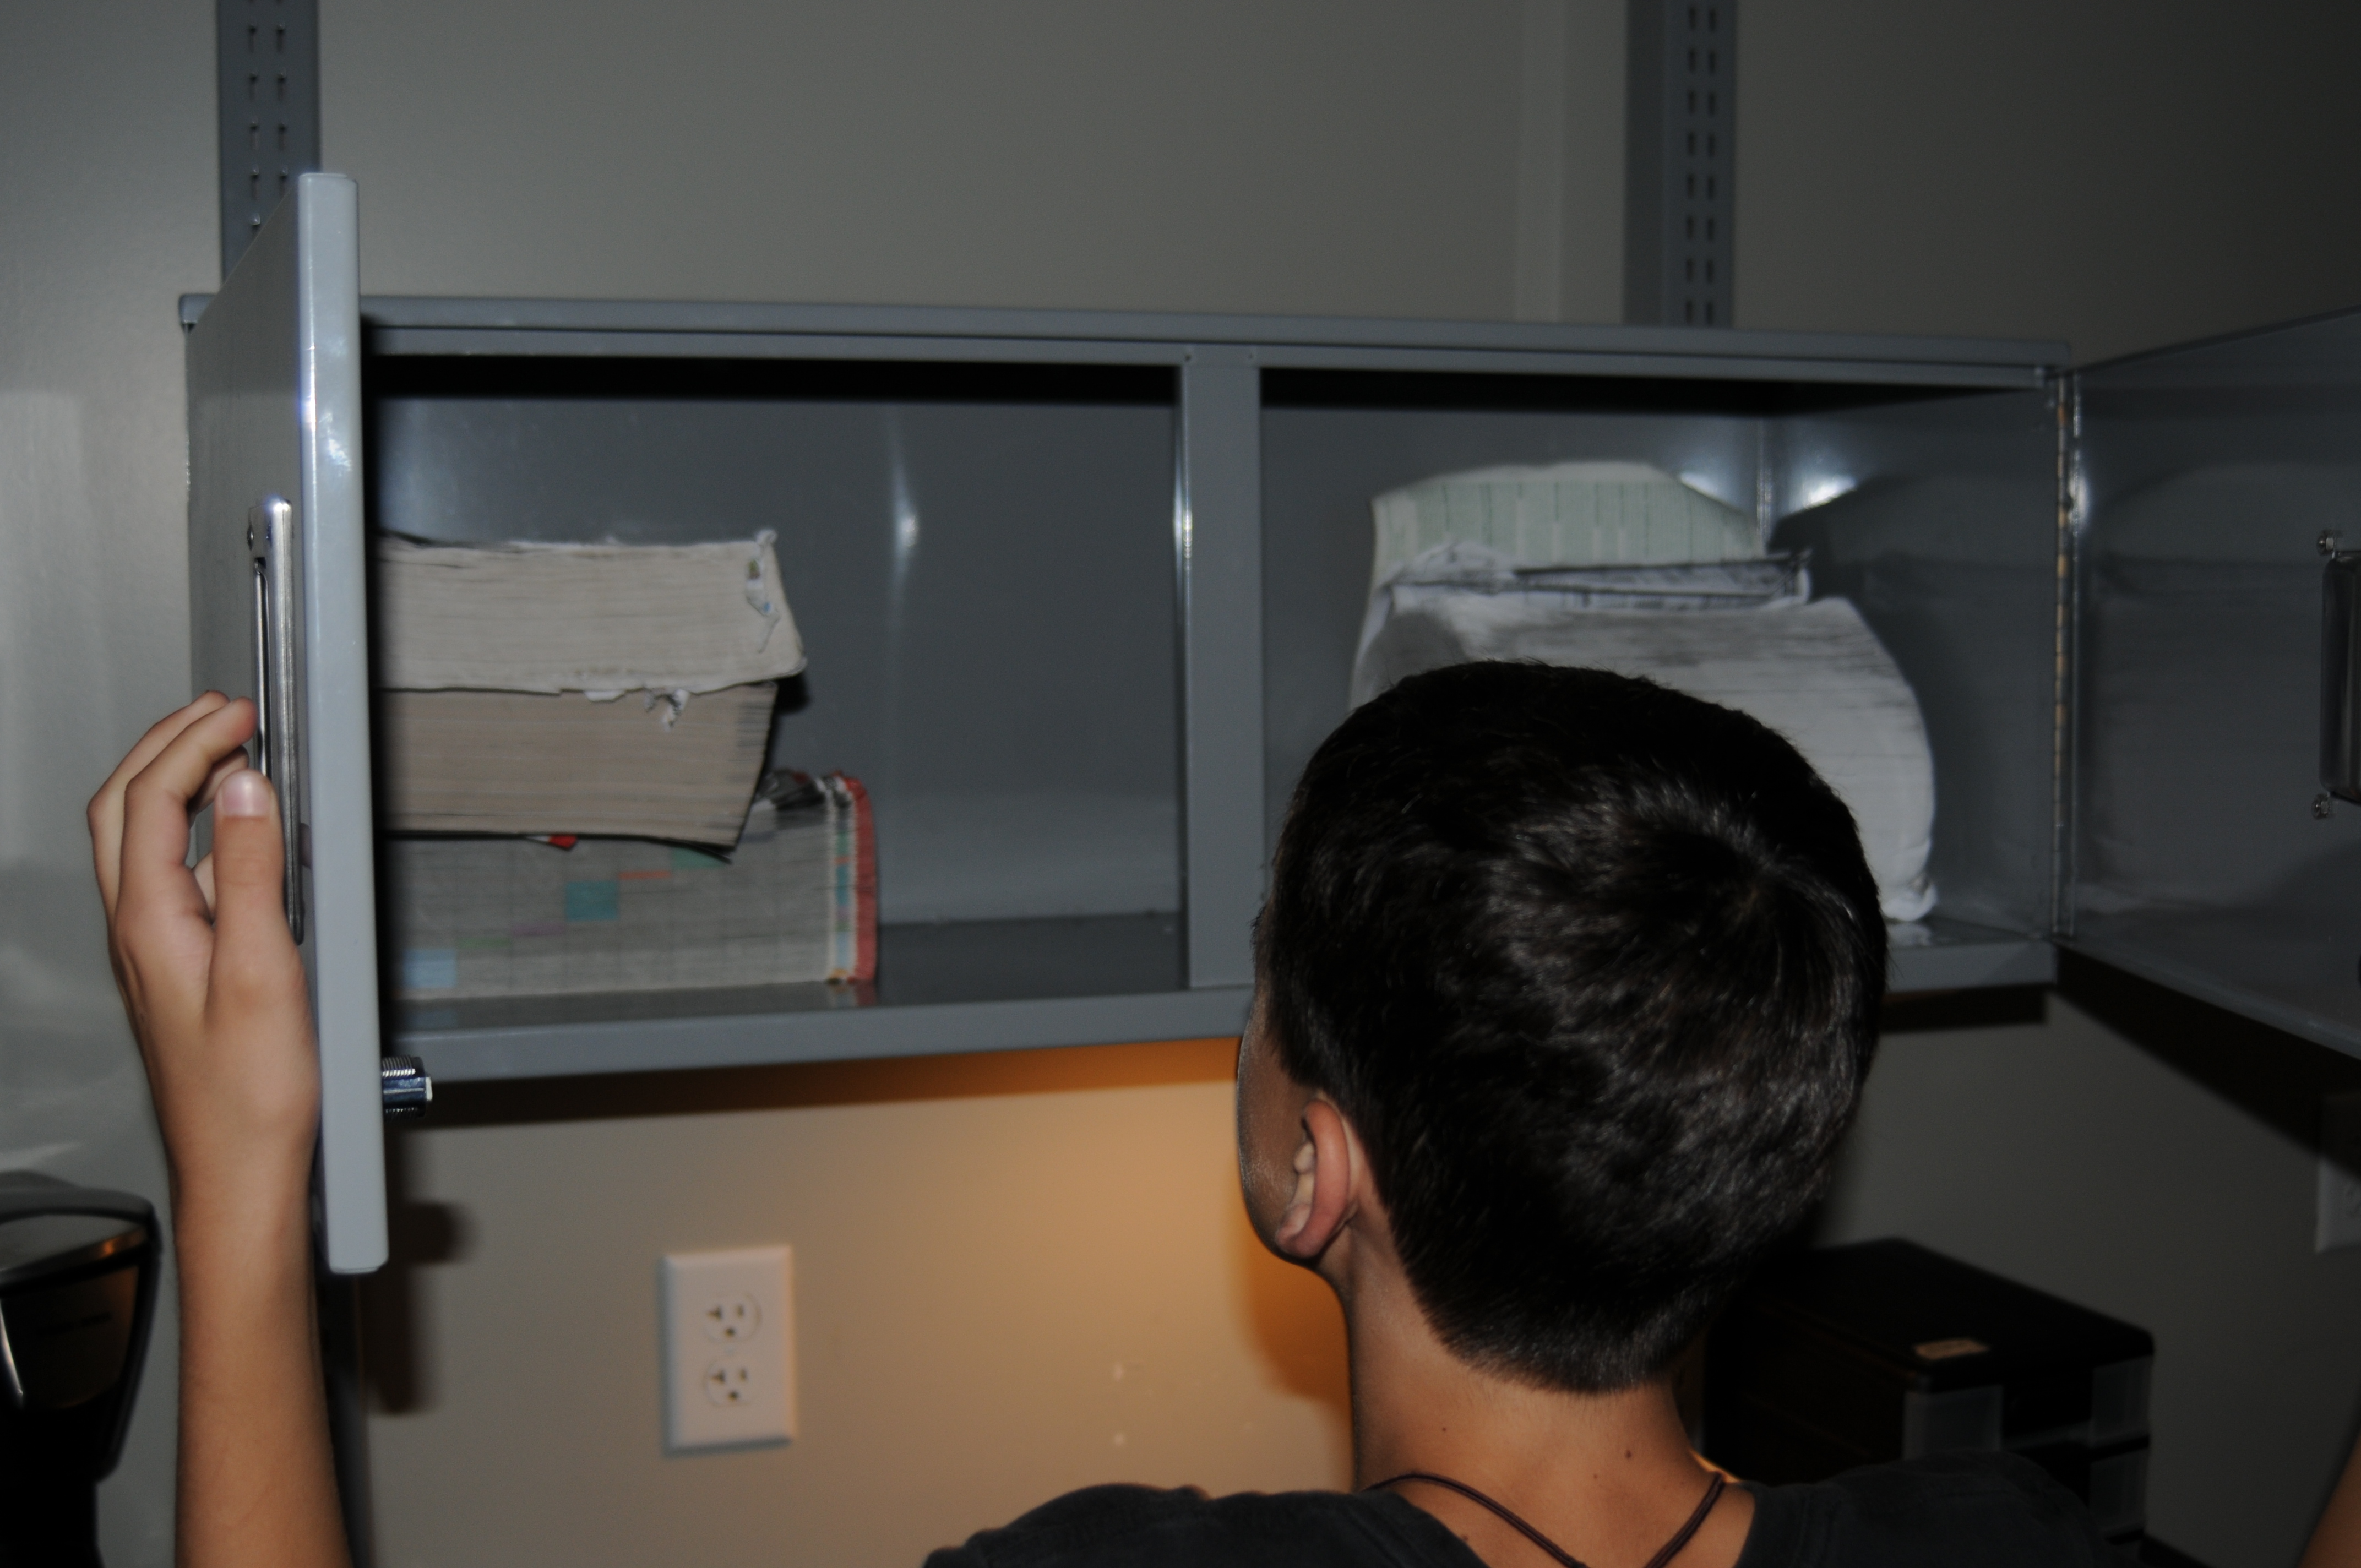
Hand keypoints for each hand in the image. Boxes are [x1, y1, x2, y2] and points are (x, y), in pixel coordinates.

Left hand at [89, 694, 349, 1567]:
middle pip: (126, 810)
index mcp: (151, 923)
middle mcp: (140, 932)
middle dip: (166, 745)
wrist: (241, 1172)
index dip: (191, 743)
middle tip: (219, 712)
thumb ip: (252, 872)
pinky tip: (239, 842)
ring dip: (174, 783)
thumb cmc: (253, 1097)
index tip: (237, 713)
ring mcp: (156, 952)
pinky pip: (171, 878)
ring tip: (225, 755)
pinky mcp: (181, 970)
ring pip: (140, 842)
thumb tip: (245, 787)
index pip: (153, 800)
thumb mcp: (266, 970)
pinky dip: (197, 833)